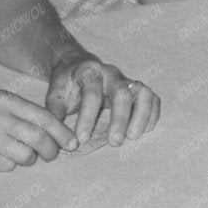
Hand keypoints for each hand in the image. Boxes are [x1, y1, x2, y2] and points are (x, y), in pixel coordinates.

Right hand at [0, 87, 75, 171]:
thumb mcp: (2, 101)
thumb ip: (27, 112)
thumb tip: (60, 132)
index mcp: (5, 100)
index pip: (44, 117)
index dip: (62, 133)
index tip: (73, 143)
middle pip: (38, 139)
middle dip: (52, 150)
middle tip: (53, 154)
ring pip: (25, 155)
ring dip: (31, 158)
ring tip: (25, 153)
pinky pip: (8, 166)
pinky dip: (12, 163)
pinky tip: (4, 155)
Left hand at [44, 55, 160, 150]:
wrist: (78, 65)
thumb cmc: (67, 84)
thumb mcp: (55, 94)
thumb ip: (55, 113)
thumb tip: (59, 138)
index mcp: (89, 73)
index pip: (92, 94)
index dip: (88, 117)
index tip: (82, 139)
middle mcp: (111, 74)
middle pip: (122, 93)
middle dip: (120, 119)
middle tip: (115, 142)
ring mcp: (127, 80)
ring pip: (143, 93)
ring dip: (141, 116)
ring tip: (133, 137)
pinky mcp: (137, 87)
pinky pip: (152, 98)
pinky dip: (152, 113)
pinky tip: (146, 129)